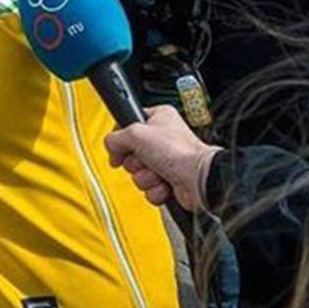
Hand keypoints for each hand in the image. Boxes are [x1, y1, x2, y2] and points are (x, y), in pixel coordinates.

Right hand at [104, 106, 220, 213]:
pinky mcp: (168, 181)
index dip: (120, 139)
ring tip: (159, 173)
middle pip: (130, 153)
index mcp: (159, 118)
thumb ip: (115, 138)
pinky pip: (149, 188)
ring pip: (138, 173)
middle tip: (146, 159)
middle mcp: (162, 139)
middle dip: (135, 162)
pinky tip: (165, 184)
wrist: (198, 180)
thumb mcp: (136, 134)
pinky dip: (155, 189)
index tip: (118, 148)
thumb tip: (110, 145)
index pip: (127, 126)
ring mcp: (166, 161)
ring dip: (145, 177)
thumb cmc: (179, 152)